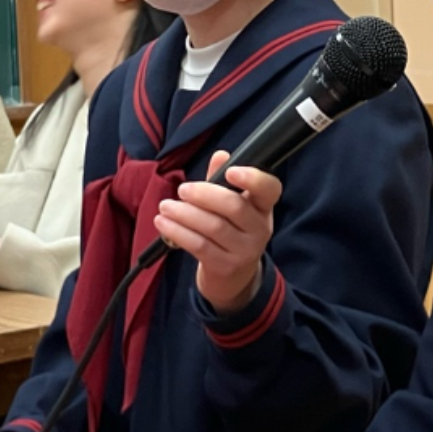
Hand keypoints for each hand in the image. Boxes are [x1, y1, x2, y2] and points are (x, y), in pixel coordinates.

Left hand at [155, 152, 279, 313]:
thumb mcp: (230, 204)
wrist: (232, 276)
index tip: (231, 171)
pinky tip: (163, 223)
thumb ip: (222, 180)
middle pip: (234, 206)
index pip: (269, 189)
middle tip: (182, 189)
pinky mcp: (225, 266)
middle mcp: (259, 228)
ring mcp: (244, 250)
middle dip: (204, 194)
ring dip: (185, 214)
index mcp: (263, 207)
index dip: (253, 179)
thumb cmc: (229, 229)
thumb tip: (220, 155)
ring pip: (213, 226)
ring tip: (165, 206)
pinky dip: (178, 232)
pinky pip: (199, 246)